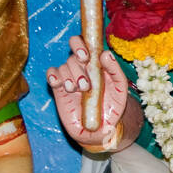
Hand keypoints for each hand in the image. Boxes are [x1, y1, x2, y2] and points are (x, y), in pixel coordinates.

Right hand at [47, 36, 127, 150]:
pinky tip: (59, 84)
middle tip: (84, 84)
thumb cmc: (113, 107)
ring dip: (70, 77)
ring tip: (79, 91)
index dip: (81, 45)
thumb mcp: (120, 89)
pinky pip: (52, 74)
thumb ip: (115, 70)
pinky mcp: (59, 88)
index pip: (85, 43)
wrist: (100, 129)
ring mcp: (70, 77)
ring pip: (63, 66)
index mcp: (96, 62)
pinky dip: (53, 76)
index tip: (85, 57)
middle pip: (73, 54)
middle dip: (77, 66)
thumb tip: (105, 54)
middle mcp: (82, 67)